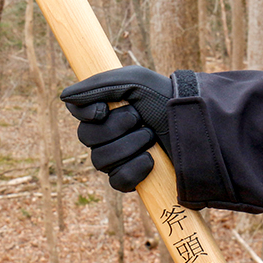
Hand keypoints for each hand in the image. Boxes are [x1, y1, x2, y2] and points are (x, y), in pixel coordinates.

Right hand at [60, 66, 172, 191]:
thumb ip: (97, 85)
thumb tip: (64, 97)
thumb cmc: (167, 98)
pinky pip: (117, 181)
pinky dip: (135, 169)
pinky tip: (151, 160)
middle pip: (86, 138)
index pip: (79, 114)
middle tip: (140, 118)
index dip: (88, 113)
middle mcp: (110, 134)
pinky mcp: (133, 179)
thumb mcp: (134, 81)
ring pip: (100, 160)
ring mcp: (120, 158)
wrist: (199, 125)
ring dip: (129, 146)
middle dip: (116, 127)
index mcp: (108, 108)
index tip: (104, 108)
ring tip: (151, 137)